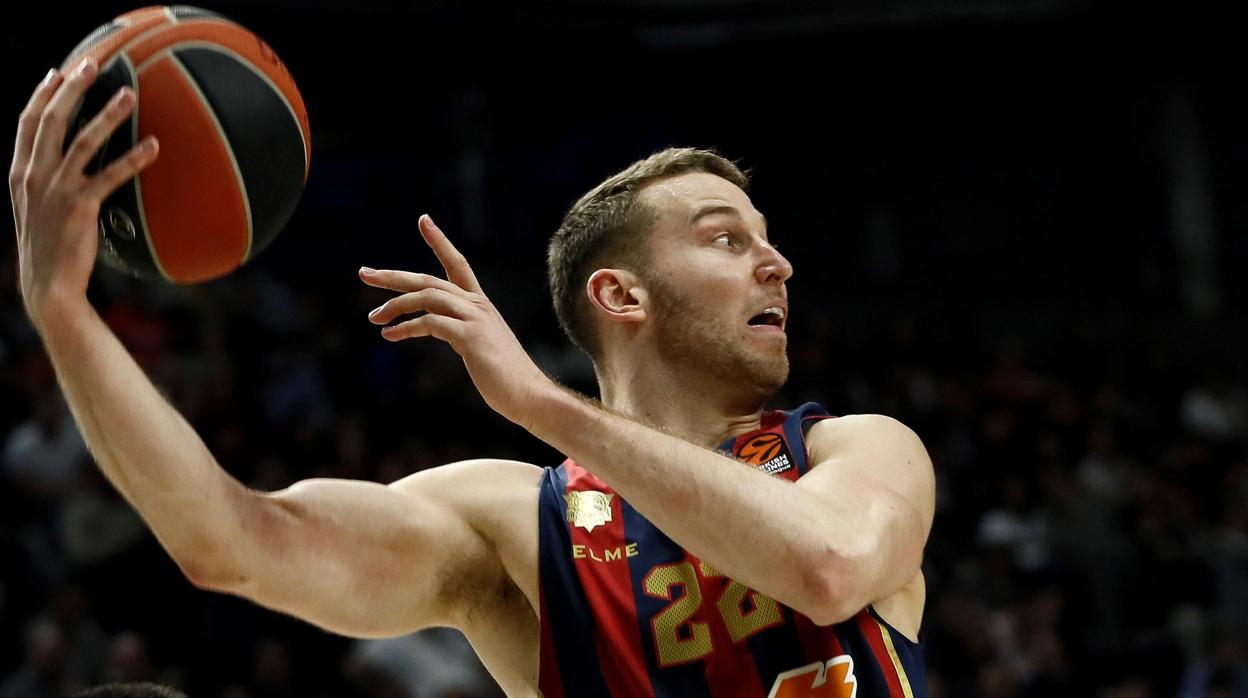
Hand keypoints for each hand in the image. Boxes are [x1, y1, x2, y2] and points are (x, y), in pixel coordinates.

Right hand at [8, 61, 158, 327]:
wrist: (48, 285)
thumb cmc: (48, 247)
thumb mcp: (36, 208)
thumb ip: (44, 181)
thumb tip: (67, 161)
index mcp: (19, 173)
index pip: (26, 123)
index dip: (41, 94)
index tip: (56, 71)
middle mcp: (33, 176)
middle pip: (51, 120)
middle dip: (72, 88)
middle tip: (92, 63)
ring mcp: (56, 190)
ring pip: (83, 140)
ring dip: (108, 114)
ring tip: (130, 93)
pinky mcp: (81, 206)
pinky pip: (111, 175)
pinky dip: (134, 159)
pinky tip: (155, 147)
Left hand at [360, 214, 554, 428]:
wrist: (528, 394)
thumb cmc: (504, 377)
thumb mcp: (480, 345)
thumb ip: (460, 331)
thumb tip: (436, 328)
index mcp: (480, 304)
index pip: (458, 263)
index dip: (440, 241)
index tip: (423, 220)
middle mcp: (477, 305)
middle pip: (428, 280)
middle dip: (394, 275)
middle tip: (364, 274)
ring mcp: (474, 318)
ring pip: (426, 297)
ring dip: (395, 305)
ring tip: (374, 318)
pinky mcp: (469, 336)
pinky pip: (429, 322)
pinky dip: (406, 327)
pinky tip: (390, 335)